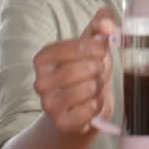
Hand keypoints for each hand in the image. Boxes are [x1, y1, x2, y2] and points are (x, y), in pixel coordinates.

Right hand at [32, 5, 116, 134]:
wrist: (79, 110)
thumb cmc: (85, 72)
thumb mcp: (92, 45)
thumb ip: (101, 25)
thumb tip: (109, 25)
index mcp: (43, 58)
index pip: (78, 46)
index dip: (98, 47)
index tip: (101, 50)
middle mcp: (40, 82)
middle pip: (86, 67)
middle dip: (99, 68)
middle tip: (96, 72)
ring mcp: (48, 105)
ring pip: (90, 87)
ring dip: (99, 86)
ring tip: (92, 87)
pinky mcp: (61, 123)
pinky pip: (92, 108)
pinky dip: (98, 104)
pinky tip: (90, 103)